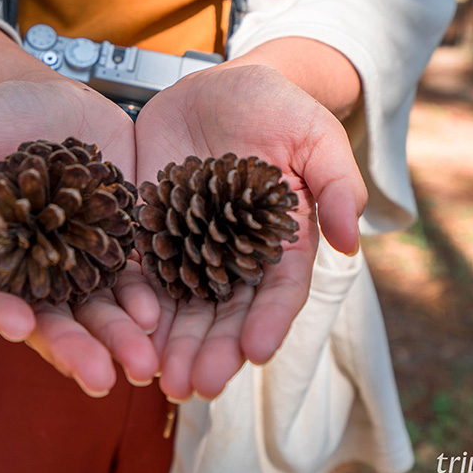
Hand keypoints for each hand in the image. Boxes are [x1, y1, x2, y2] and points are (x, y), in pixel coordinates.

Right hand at [0, 76, 159, 395]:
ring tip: (143, 364)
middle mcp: (37, 268)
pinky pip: (133, 280)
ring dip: (119, 338)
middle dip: (74, 347)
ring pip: (98, 309)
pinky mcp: (121, 246)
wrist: (58, 101)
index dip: (2, 311)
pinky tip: (157, 316)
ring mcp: (82, 261)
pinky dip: (144, 300)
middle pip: (53, 316)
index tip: (17, 328)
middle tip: (100, 379)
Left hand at [134, 64, 366, 401]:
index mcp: (280, 243)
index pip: (279, 292)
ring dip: (169, 344)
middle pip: (224, 312)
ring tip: (157, 381)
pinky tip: (121, 331)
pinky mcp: (147, 231)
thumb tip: (351, 240)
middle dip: (211, 350)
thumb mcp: (314, 135)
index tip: (257, 351)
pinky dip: (130, 304)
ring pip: (179, 305)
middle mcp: (233, 256)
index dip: (269, 322)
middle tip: (195, 386)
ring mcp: (187, 247)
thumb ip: (336, 184)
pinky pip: (137, 272)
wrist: (216, 87)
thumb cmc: (276, 108)